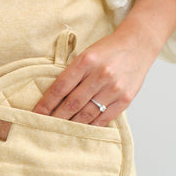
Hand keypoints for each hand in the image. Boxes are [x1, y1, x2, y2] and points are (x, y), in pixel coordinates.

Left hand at [33, 27, 157, 125]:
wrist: (138, 45)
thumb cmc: (108, 50)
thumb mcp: (87, 54)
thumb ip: (73, 73)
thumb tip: (54, 98)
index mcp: (86, 61)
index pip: (60, 87)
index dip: (46, 104)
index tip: (36, 114)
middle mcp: (100, 75)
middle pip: (72, 103)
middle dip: (56, 118)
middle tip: (45, 127)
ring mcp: (114, 88)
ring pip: (87, 114)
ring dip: (71, 124)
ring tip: (60, 131)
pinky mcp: (125, 99)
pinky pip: (104, 118)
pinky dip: (90, 125)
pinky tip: (81, 129)